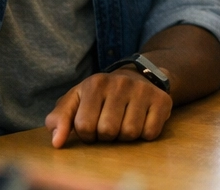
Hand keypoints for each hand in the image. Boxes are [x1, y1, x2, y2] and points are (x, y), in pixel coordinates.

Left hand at [45, 68, 171, 147]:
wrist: (138, 77)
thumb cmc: (100, 95)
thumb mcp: (75, 101)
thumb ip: (59, 120)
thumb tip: (57, 142)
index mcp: (95, 83)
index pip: (84, 126)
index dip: (87, 133)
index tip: (93, 124)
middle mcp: (121, 83)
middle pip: (108, 131)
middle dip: (106, 135)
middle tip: (110, 124)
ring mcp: (144, 90)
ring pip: (130, 133)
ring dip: (125, 136)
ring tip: (124, 122)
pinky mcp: (163, 99)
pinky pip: (150, 132)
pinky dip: (144, 134)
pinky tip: (141, 121)